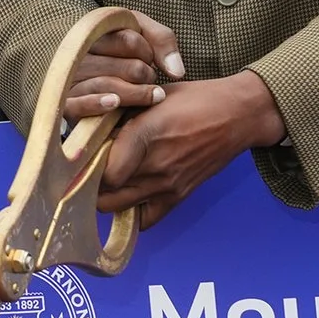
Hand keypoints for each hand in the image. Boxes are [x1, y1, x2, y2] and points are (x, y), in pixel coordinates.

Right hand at [63, 8, 184, 120]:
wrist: (87, 82)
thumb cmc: (122, 54)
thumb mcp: (141, 35)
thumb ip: (162, 41)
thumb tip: (176, 72)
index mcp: (96, 34)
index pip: (130, 41)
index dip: (148, 51)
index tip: (148, 57)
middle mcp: (80, 56)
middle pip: (127, 68)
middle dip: (145, 75)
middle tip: (148, 79)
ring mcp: (72, 81)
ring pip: (108, 85)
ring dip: (137, 94)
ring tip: (152, 95)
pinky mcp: (68, 105)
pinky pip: (79, 104)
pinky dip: (97, 103)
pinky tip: (115, 103)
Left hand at [96, 70, 284, 225]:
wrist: (238, 114)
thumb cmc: (195, 99)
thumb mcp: (152, 97)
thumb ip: (122, 116)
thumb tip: (90, 128)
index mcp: (145, 135)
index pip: (103, 170)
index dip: (86, 165)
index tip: (80, 156)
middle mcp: (155, 166)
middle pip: (105, 193)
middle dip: (89, 183)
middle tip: (85, 169)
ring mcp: (168, 185)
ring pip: (119, 208)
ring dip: (106, 197)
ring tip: (102, 181)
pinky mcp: (179, 196)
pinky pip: (146, 220)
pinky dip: (132, 214)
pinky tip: (127, 196)